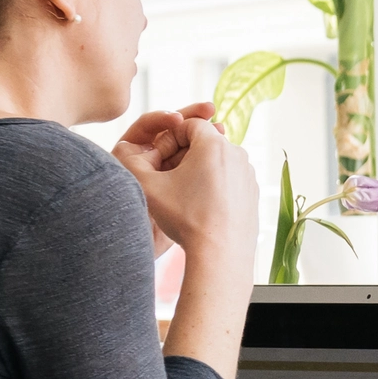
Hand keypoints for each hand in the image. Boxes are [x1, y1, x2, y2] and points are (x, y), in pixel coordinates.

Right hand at [113, 103, 257, 374]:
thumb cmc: (185, 219)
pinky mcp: (254, 193)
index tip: (159, 163)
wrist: (221, 255)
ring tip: (183, 198)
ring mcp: (248, 173)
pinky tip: (200, 210)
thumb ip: (130, 160)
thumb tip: (124, 148)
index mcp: (213, 143)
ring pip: (216, 162)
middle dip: (183, 156)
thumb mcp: (147, 187)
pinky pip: (229, 180)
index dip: (167, 140)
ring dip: (198, 172)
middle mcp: (236, 152)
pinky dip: (214, 188)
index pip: (186, 124)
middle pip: (203, 142)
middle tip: (168, 181)